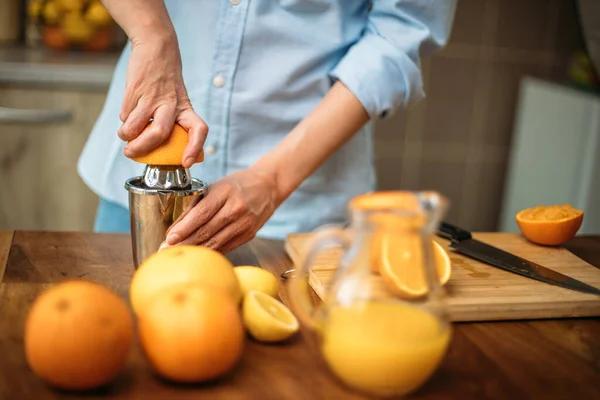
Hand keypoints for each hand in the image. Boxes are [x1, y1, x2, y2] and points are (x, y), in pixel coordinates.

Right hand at [117, 35, 207, 167]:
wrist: (156, 46)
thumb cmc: (166, 81)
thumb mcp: (178, 100)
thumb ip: (173, 122)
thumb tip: (158, 150)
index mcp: (186, 109)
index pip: (199, 130)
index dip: (195, 147)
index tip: (187, 162)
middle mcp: (171, 105)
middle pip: (159, 133)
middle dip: (142, 148)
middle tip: (131, 153)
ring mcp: (152, 97)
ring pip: (135, 126)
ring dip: (126, 135)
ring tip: (125, 135)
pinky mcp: (135, 90)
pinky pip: (126, 115)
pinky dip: (124, 120)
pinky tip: (128, 115)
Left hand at [161, 168, 281, 253]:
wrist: (269, 186)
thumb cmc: (238, 185)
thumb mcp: (216, 187)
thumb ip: (197, 205)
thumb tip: (176, 228)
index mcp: (225, 192)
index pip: (201, 213)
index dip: (184, 228)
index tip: (169, 238)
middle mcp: (236, 208)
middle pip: (207, 230)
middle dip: (185, 243)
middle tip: (166, 251)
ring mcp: (244, 223)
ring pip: (216, 242)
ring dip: (195, 251)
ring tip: (179, 255)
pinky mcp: (249, 235)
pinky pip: (226, 247)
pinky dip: (211, 252)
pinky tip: (198, 256)